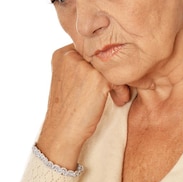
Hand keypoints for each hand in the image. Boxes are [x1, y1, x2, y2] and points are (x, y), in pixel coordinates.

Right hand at [37, 45, 130, 168]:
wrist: (62, 131)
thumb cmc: (67, 110)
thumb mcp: (67, 80)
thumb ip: (79, 65)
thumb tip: (104, 58)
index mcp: (61, 54)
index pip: (90, 50)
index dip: (99, 66)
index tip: (102, 82)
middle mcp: (70, 55)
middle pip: (101, 56)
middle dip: (110, 73)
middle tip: (114, 90)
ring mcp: (83, 65)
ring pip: (111, 66)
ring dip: (118, 81)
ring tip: (117, 96)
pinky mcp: (96, 78)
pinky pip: (118, 78)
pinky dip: (121, 90)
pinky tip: (118, 100)